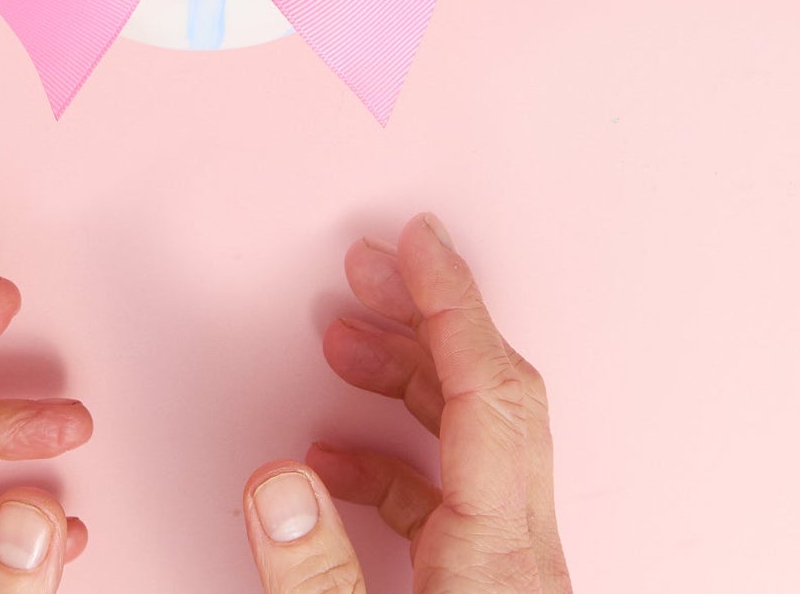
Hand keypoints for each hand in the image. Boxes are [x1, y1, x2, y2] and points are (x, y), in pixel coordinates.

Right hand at [244, 214, 569, 593]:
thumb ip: (315, 571)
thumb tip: (277, 482)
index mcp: (501, 557)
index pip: (488, 392)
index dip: (451, 302)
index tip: (419, 240)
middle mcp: (522, 555)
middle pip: (491, 397)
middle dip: (423, 319)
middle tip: (367, 269)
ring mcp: (511, 571)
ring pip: (476, 440)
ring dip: (405, 382)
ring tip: (341, 347)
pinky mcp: (489, 587)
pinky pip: (455, 497)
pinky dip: (395, 459)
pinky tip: (332, 464)